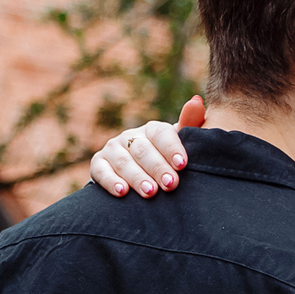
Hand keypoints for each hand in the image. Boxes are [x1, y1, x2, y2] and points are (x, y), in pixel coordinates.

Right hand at [89, 94, 205, 197]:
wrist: (139, 174)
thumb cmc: (166, 160)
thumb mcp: (180, 144)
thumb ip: (190, 125)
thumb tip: (196, 101)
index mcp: (152, 130)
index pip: (161, 134)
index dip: (172, 148)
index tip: (182, 164)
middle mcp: (130, 136)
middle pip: (143, 149)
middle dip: (157, 167)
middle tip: (170, 184)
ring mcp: (112, 149)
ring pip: (124, 162)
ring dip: (137, 177)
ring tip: (150, 192)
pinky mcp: (98, 164)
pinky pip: (102, 171)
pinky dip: (111, 181)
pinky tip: (122, 192)